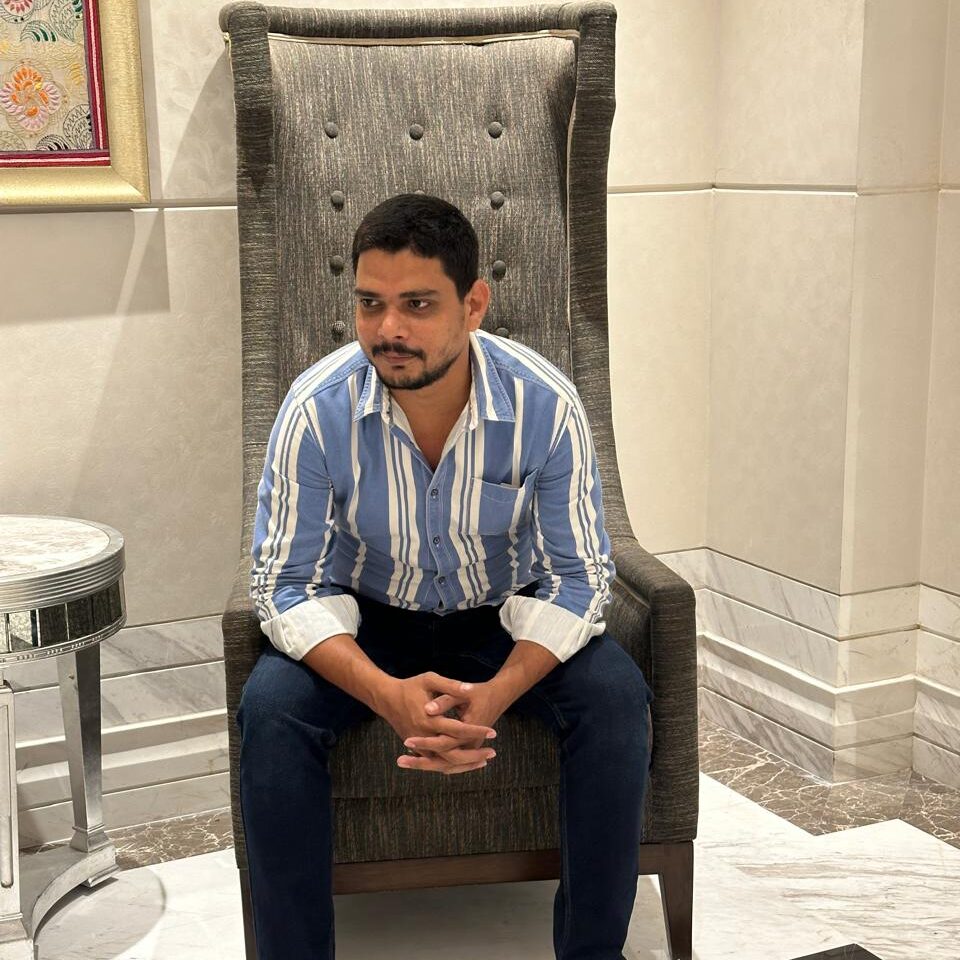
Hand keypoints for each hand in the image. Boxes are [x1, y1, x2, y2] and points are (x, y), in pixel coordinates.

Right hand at [378, 672, 497, 775]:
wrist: (386, 698)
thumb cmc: (410, 686)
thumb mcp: (430, 680)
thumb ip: (450, 685)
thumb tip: (470, 688)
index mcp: (428, 720)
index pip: (457, 730)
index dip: (476, 731)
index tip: (493, 732)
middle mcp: (424, 736)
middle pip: (452, 754)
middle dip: (474, 756)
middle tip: (493, 752)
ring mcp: (419, 746)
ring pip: (444, 763)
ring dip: (465, 764)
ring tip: (484, 761)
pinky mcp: (417, 749)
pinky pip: (437, 762)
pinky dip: (452, 765)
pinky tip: (467, 763)